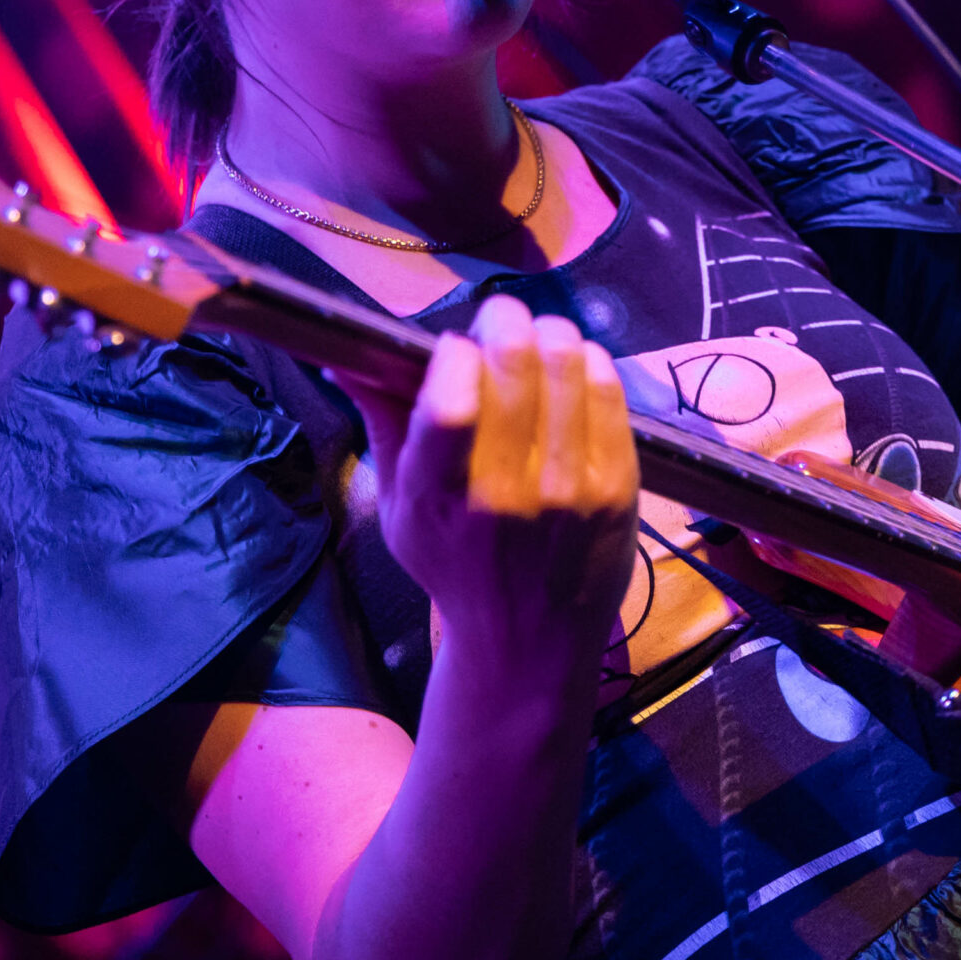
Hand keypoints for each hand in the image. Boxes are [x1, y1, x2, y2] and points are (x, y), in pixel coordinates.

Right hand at [331, 295, 640, 670]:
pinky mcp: (617, 484)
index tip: (451, 350)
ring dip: (546, 333)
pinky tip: (570, 371)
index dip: (453, 352)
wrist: (529, 638)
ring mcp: (569, 486)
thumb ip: (382, 424)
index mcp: (440, 495)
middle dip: (502, 321)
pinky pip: (608, 387)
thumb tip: (343, 359)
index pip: (451, 398)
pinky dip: (587, 361)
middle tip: (496, 325)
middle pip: (515, 359)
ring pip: (566, 359)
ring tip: (533, 345)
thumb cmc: (455, 567)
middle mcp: (508, 490)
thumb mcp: (400, 509)